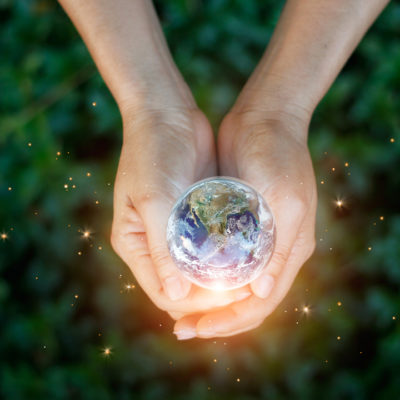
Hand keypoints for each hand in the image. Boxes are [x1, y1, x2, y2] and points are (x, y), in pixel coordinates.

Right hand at [111, 106, 252, 322]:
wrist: (167, 115)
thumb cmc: (153, 153)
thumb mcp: (153, 200)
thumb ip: (161, 250)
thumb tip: (176, 298)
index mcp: (134, 243)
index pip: (162, 292)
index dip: (193, 305)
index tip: (227, 303)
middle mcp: (152, 243)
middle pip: (180, 287)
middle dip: (208, 298)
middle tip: (243, 297)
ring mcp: (173, 231)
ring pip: (196, 271)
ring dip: (218, 281)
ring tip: (248, 283)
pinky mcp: (192, 217)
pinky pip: (208, 248)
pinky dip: (223, 258)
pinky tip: (245, 259)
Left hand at [174, 108, 316, 336]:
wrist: (265, 117)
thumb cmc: (278, 154)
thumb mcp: (285, 199)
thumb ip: (279, 248)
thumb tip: (262, 295)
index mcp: (291, 250)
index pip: (261, 304)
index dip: (230, 321)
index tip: (199, 327)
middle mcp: (275, 250)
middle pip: (246, 300)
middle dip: (215, 317)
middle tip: (182, 327)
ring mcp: (257, 237)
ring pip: (232, 283)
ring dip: (208, 299)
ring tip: (178, 310)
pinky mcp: (239, 222)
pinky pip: (223, 258)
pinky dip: (205, 274)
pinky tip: (183, 277)